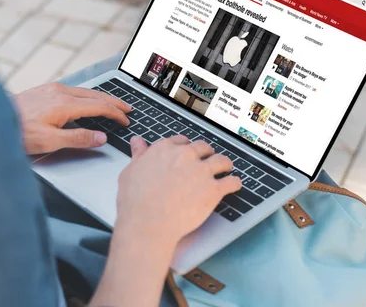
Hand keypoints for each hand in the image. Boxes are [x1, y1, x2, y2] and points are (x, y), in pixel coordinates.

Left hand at [13, 83, 130, 153]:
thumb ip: (78, 138)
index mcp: (65, 104)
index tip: (125, 120)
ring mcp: (52, 89)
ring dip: (101, 98)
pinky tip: (86, 100)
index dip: (115, 113)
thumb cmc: (18, 132)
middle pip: (95, 95)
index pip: (99, 106)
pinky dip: (88, 96)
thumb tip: (101, 137)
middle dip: (114, 102)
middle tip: (127, 108)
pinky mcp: (44, 90)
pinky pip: (73, 90)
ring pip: (85, 91)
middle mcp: (60, 92)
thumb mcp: (50, 141)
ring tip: (112, 104)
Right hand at [115, 136, 241, 251]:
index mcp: (165, 149)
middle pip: (203, 148)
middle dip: (206, 154)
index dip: (186, 148)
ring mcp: (202, 172)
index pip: (182, 141)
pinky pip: (231, 182)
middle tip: (206, 162)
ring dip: (224, 164)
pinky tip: (235, 185)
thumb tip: (138, 142)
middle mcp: (185, 156)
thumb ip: (138, 155)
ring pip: (221, 161)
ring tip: (226, 169)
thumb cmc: (135, 202)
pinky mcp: (213, 190)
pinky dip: (235, 183)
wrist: (148, 224)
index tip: (188, 155)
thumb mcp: (130, 172)